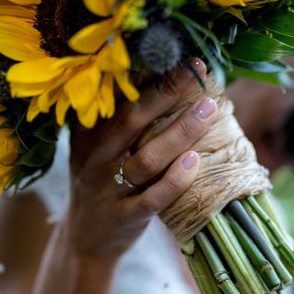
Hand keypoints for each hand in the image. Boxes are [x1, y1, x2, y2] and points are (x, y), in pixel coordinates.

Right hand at [65, 60, 216, 258]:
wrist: (84, 240)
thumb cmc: (102, 184)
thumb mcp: (99, 148)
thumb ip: (120, 119)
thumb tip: (166, 78)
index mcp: (88, 133)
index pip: (116, 96)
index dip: (148, 74)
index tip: (179, 53)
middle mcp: (95, 157)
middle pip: (132, 119)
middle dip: (167, 92)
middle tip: (199, 71)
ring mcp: (108, 189)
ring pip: (147, 158)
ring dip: (180, 132)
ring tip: (209, 109)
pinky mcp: (124, 217)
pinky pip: (152, 199)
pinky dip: (174, 180)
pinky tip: (194, 161)